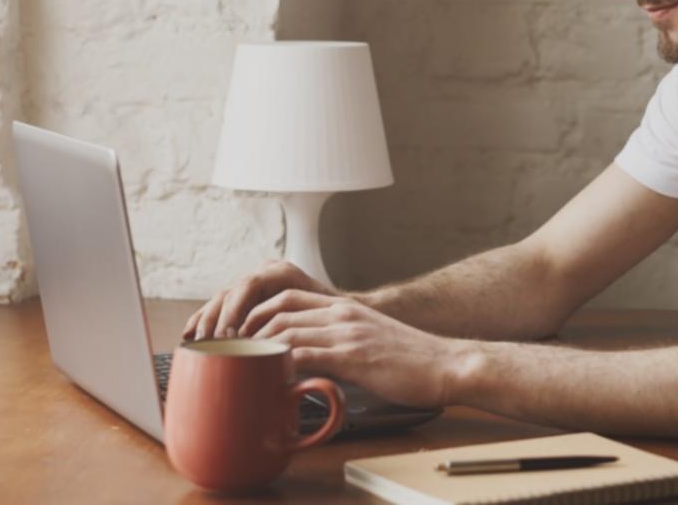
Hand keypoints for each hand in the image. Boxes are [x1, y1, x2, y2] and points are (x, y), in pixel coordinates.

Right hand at [183, 260, 334, 340]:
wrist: (343, 315)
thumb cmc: (334, 323)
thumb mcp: (320, 326)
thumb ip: (300, 336)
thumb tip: (277, 359)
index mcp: (282, 274)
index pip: (248, 287)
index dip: (234, 311)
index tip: (228, 337)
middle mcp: (265, 274)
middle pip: (231, 293)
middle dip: (216, 319)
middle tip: (208, 345)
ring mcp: (254, 285)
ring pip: (222, 299)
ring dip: (206, 322)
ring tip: (196, 345)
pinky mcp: (246, 299)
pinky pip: (221, 306)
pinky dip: (205, 319)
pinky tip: (190, 335)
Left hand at [250, 290, 475, 408]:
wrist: (446, 364)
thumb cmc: (411, 361)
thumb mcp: (370, 341)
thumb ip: (340, 345)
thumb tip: (310, 366)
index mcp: (344, 308)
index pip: (287, 298)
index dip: (257, 314)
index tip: (241, 336)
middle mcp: (342, 314)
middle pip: (278, 310)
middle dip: (247, 329)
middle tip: (231, 352)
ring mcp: (347, 333)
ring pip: (286, 330)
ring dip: (257, 349)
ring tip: (241, 367)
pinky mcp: (353, 356)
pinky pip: (305, 354)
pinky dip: (282, 366)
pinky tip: (270, 379)